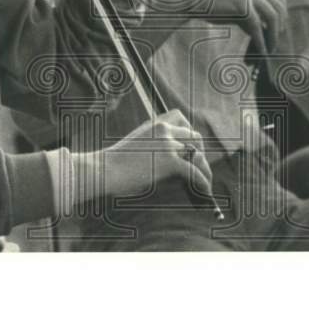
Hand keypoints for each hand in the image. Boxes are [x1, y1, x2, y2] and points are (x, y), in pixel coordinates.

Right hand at [86, 110, 213, 199]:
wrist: (103, 170)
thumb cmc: (114, 163)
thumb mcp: (135, 145)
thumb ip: (153, 145)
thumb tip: (172, 162)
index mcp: (153, 124)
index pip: (180, 117)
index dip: (188, 131)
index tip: (188, 144)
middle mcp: (163, 129)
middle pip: (194, 135)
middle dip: (199, 150)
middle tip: (198, 166)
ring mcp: (167, 145)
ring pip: (197, 153)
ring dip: (204, 168)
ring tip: (206, 181)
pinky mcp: (169, 162)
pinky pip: (194, 171)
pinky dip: (202, 181)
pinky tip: (204, 190)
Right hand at [210, 0, 286, 55]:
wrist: (194, 0)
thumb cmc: (214, 5)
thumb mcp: (238, 3)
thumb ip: (254, 11)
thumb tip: (268, 30)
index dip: (283, 15)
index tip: (280, 28)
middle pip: (278, 8)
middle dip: (279, 27)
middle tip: (274, 41)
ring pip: (271, 17)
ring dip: (272, 36)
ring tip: (269, 48)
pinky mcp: (243, 4)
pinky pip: (257, 26)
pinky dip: (260, 40)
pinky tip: (260, 50)